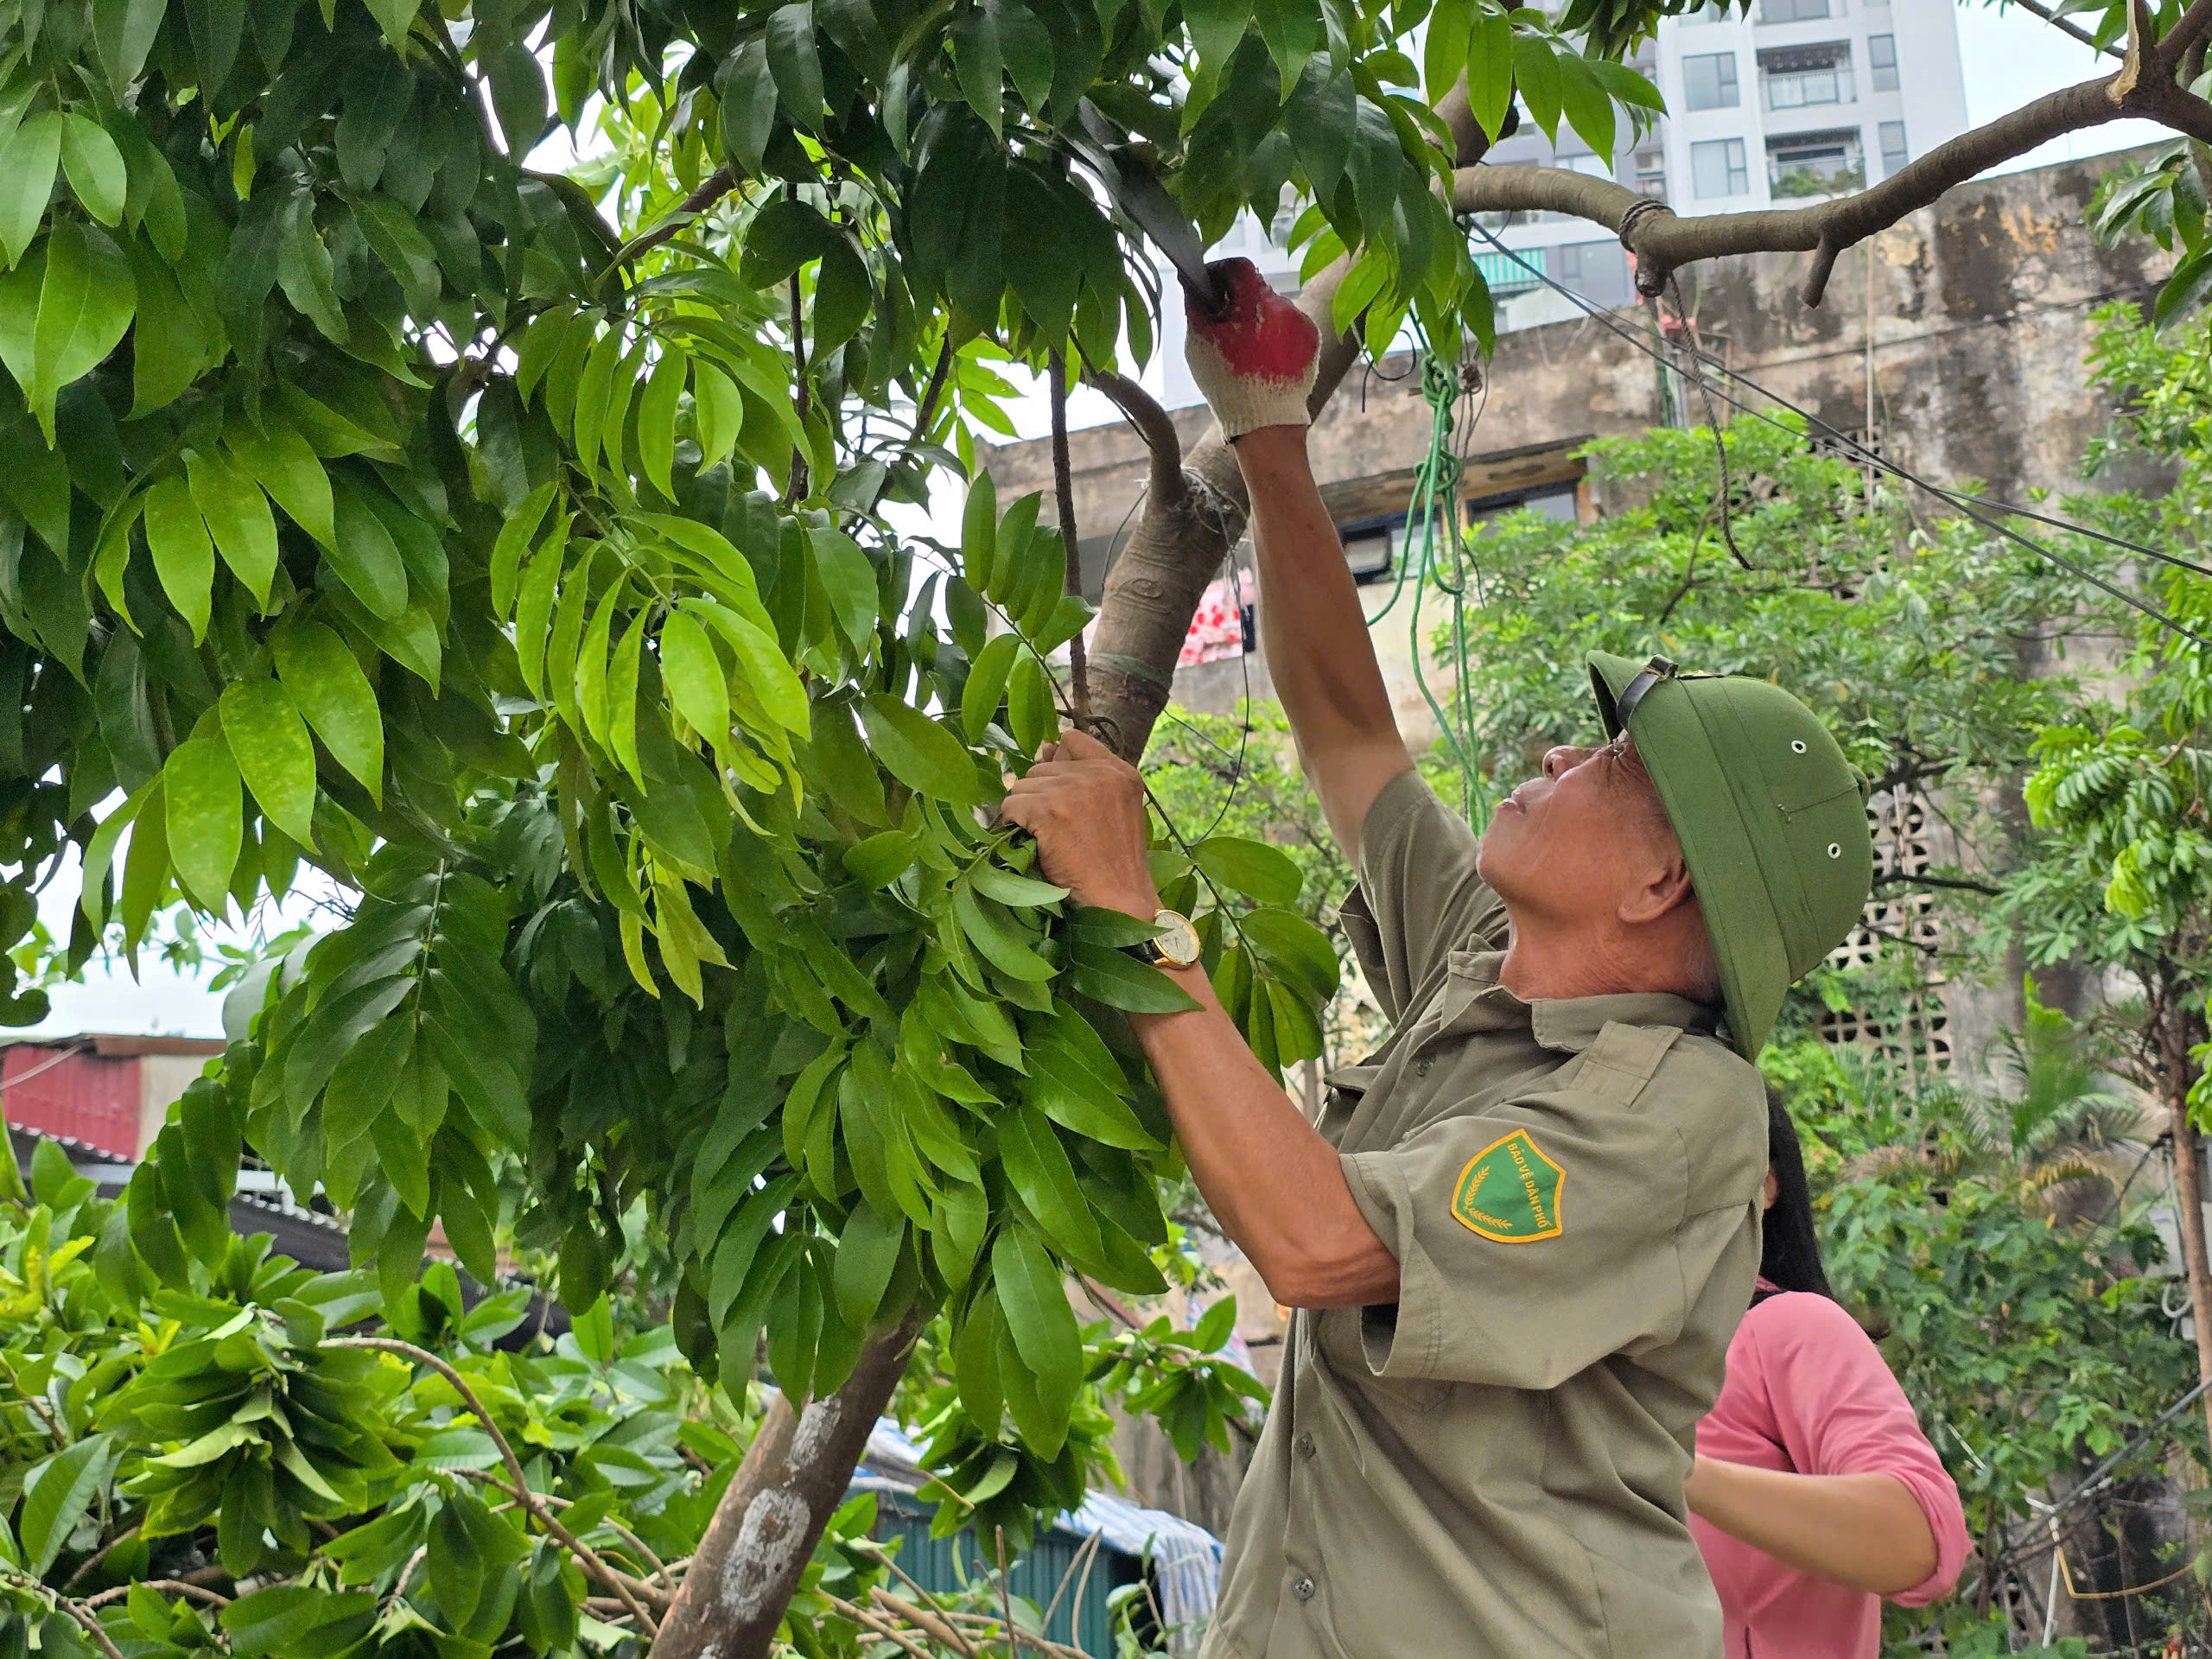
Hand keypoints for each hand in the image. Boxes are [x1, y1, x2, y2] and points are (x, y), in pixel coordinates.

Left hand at [999, 729, 1161, 917]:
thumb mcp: (1117, 809)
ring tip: (1045, 837)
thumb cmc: (1115, 863)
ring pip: (1022, 785)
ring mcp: (1073, 789)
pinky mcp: (1050, 810)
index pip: (1072, 740)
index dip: (1058, 763)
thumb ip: (1087, 778)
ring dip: (1025, 811)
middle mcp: (1098, 773)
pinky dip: (1012, 824)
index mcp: (1120, 771)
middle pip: (1041, 766)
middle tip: (1055, 828)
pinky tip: (1031, 842)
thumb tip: (1045, 748)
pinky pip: (1011, 806)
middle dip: (1040, 794)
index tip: (1058, 792)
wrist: (1120, 900)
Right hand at [1184, 257, 1320, 440]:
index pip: (1239, 265)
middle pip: (1256, 288)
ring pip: (1273, 307)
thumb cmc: (1227, 383)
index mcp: (1256, 301)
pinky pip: (1289, 326)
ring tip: (1243, 348)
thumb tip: (1189, 277)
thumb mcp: (1200, 341)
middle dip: (1238, 300)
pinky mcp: (1313, 339)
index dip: (1220, 271)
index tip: (1209, 286)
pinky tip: (1262, 357)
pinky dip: (1274, 334)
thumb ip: (1195, 303)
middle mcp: (1285, 305)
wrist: (1267, 423)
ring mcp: (1303, 322)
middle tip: (1221, 324)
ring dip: (1256, 318)